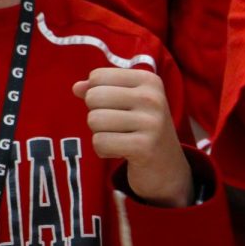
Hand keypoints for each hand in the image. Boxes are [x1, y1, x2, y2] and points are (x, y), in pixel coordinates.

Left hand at [73, 68, 191, 206]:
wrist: (168, 169)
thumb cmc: (141, 129)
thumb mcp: (125, 103)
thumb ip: (99, 90)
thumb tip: (76, 87)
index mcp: (148, 80)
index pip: (97, 76)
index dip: (96, 94)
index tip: (117, 108)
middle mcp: (152, 98)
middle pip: (93, 97)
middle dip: (96, 115)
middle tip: (117, 127)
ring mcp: (151, 122)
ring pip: (94, 120)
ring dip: (100, 133)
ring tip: (120, 138)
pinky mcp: (144, 147)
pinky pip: (100, 142)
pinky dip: (103, 150)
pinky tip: (122, 152)